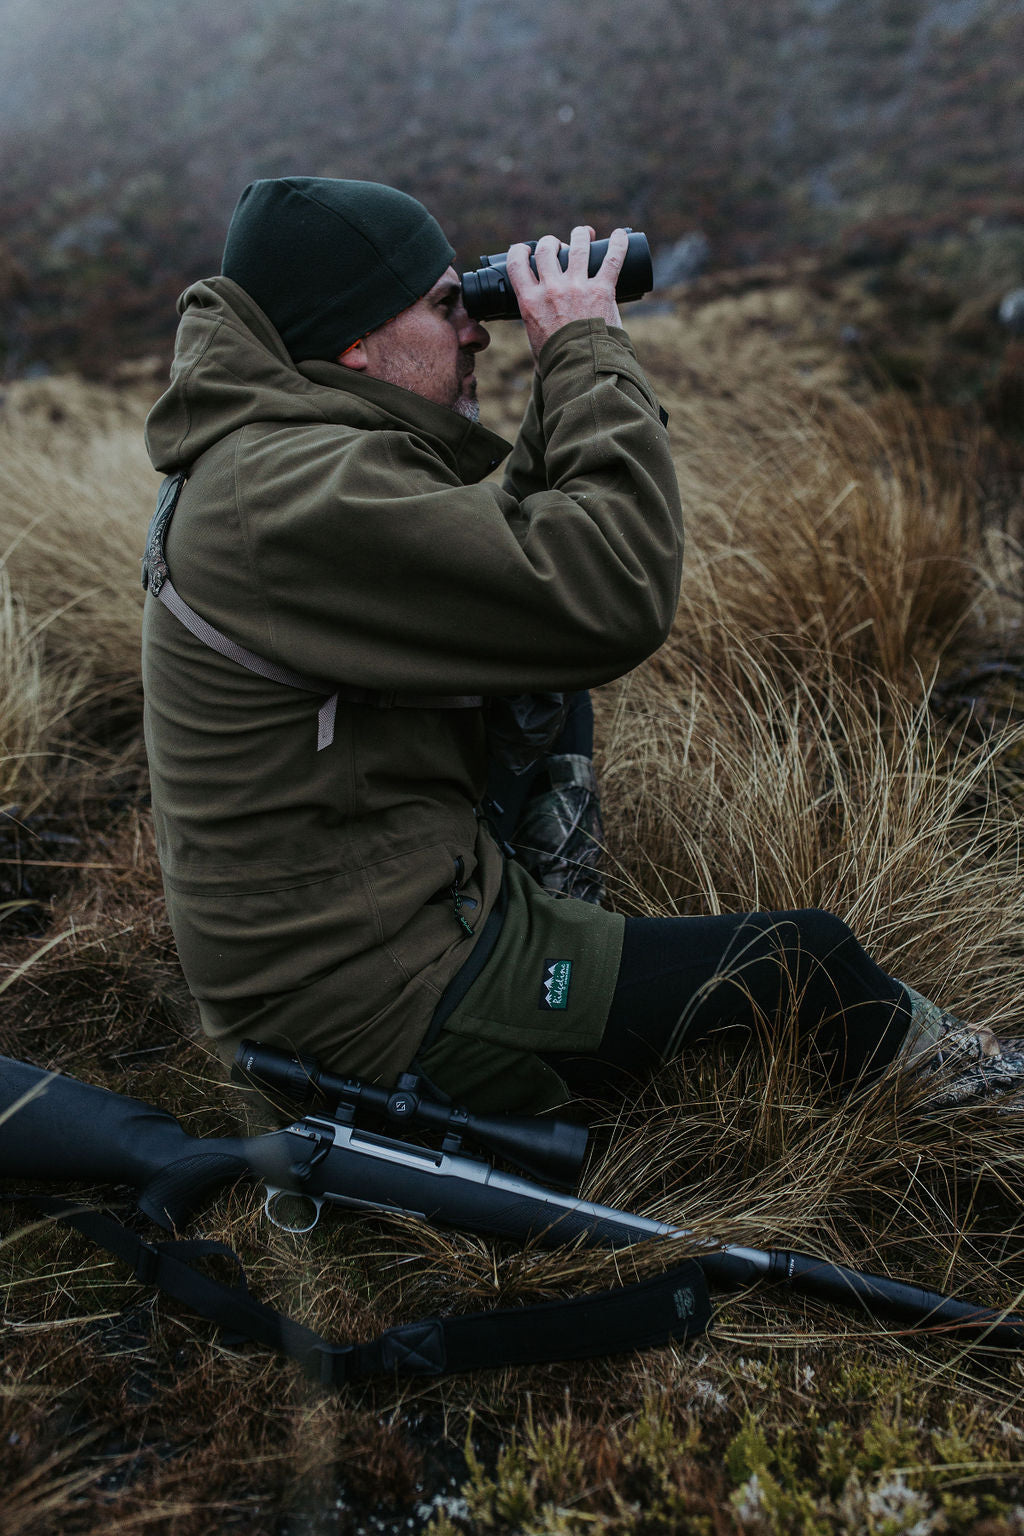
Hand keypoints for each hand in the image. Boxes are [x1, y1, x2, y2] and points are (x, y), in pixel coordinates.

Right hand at [506, 225, 627, 361]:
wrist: (581, 370)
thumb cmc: (557, 362)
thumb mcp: (534, 341)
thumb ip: (535, 326)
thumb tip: (538, 329)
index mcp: (530, 301)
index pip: (517, 264)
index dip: (520, 251)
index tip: (526, 249)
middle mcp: (552, 289)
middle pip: (547, 249)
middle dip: (552, 242)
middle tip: (559, 244)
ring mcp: (578, 287)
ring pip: (578, 247)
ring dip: (580, 235)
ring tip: (584, 233)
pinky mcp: (602, 290)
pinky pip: (612, 259)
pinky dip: (617, 244)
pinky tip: (619, 235)